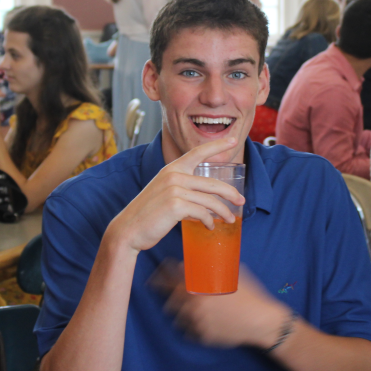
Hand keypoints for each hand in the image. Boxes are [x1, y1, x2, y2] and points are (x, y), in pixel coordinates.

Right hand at [106, 138, 244, 253]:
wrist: (128, 230)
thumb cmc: (149, 214)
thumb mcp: (165, 192)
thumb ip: (183, 188)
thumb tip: (208, 197)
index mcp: (172, 169)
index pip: (198, 152)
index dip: (218, 145)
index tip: (234, 140)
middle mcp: (174, 175)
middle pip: (213, 183)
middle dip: (230, 193)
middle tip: (241, 201)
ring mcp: (175, 189)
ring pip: (210, 201)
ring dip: (223, 212)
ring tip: (230, 220)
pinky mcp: (176, 205)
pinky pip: (202, 213)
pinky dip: (209, 221)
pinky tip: (210, 226)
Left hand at [152, 261, 287, 347]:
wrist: (260, 321)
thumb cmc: (250, 296)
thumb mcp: (233, 276)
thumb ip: (213, 269)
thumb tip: (202, 263)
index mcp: (199, 288)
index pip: (170, 280)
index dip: (161, 277)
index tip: (155, 276)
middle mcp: (193, 306)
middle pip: (170, 302)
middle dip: (171, 298)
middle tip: (176, 297)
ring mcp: (196, 323)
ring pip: (178, 318)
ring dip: (182, 313)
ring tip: (193, 311)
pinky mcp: (202, 337)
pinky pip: (189, 331)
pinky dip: (193, 327)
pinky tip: (205, 322)